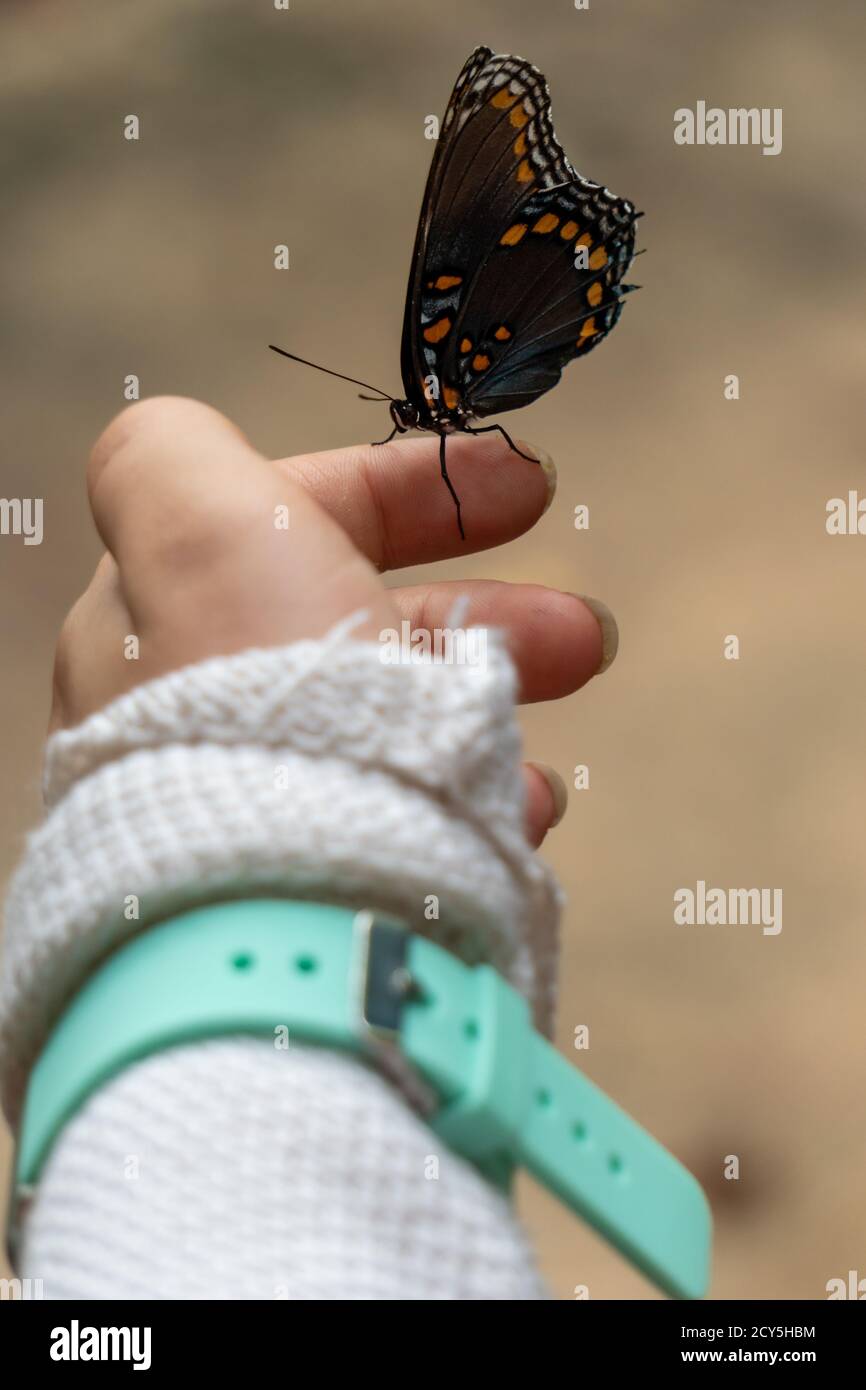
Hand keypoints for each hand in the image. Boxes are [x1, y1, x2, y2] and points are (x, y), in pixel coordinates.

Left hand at [50, 396, 616, 845]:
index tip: (531, 488)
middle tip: (584, 638)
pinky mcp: (300, 881)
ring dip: (487, 720)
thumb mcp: (198, 518)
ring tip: (543, 770)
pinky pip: (400, 818)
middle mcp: (195, 711)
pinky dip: (466, 802)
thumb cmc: (254, 692)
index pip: (291, 520)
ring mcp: (251, 799)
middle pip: (357, 627)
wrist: (276, 905)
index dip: (412, 490)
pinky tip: (512, 817)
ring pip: (391, 728)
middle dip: (485, 616)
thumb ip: (175, 450)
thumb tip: (188, 446)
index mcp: (166, 615)